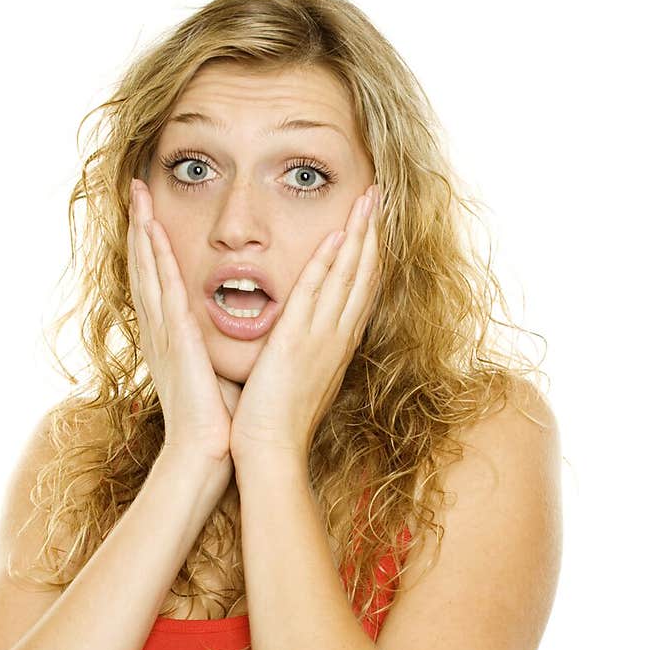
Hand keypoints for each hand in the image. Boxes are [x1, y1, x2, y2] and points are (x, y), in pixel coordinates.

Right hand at [127, 179, 241, 465]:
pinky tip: (151, 232)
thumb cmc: (217, 421)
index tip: (150, 213)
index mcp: (171, 339)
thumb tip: (246, 329)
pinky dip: (155, 260)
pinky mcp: (176, 340)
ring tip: (137, 195)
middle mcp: (161, 331)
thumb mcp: (217, 372)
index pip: (158, 282)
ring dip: (142, 231)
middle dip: (140, 226)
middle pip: (145, 268)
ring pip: (148, 271)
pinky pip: (164, 291)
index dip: (151, 246)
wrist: (205, 454)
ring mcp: (164, 334)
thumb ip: (221, 346)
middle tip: (135, 188)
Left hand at [229, 185, 381, 465]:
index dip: (370, 254)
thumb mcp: (300, 380)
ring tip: (367, 200)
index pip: (360, 290)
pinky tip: (336, 237)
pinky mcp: (297, 343)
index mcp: (337, 346)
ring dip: (358, 236)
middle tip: (378, 196)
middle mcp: (337, 339)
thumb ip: (305, 354)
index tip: (374, 224)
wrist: (271, 453)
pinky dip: (327, 265)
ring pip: (346, 277)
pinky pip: (315, 295)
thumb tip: (303, 341)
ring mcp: (321, 340)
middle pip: (363, 275)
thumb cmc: (277, 423)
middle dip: (372, 233)